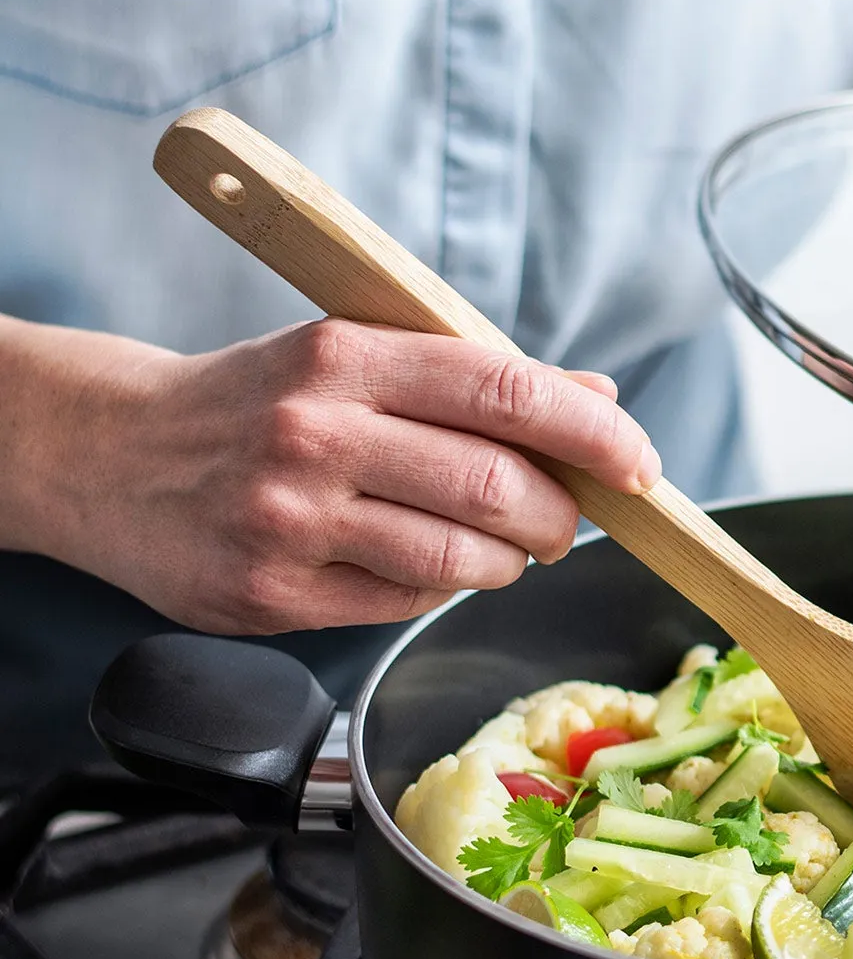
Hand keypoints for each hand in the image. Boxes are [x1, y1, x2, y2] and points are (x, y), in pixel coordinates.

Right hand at [29, 318, 656, 633]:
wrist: (108, 452)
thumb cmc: (257, 399)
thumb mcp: (358, 355)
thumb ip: (478, 379)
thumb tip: (597, 397)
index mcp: (346, 357)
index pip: (505, 393)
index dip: (592, 434)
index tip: (639, 463)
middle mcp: (316, 434)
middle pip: (497, 488)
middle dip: (560, 515)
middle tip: (566, 519)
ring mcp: (290, 520)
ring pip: (461, 561)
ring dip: (509, 562)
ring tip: (503, 546)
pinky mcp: (272, 594)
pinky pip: (406, 603)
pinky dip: (442, 589)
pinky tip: (426, 564)